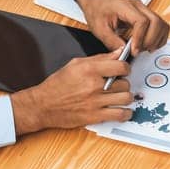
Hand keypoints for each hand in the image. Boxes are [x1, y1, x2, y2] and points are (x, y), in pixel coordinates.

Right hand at [10, 52, 133, 133]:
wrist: (43, 105)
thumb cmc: (58, 84)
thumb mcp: (75, 64)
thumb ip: (99, 58)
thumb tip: (119, 52)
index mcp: (90, 69)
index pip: (121, 65)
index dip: (125, 67)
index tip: (123, 70)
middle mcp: (94, 85)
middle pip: (125, 83)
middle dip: (123, 83)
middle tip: (117, 85)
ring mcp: (96, 102)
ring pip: (126, 98)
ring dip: (125, 97)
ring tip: (119, 97)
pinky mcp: (95, 116)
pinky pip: (120, 114)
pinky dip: (125, 113)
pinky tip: (122, 110)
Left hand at [74, 0, 169, 51]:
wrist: (97, 0)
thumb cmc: (97, 10)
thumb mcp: (99, 28)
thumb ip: (111, 41)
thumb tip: (123, 53)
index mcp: (125, 6)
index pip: (142, 21)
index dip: (140, 38)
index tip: (134, 50)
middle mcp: (138, 6)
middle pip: (156, 22)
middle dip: (150, 41)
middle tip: (139, 51)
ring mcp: (144, 9)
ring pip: (162, 24)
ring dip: (157, 39)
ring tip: (145, 49)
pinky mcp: (147, 15)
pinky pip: (161, 26)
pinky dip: (159, 37)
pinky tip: (149, 44)